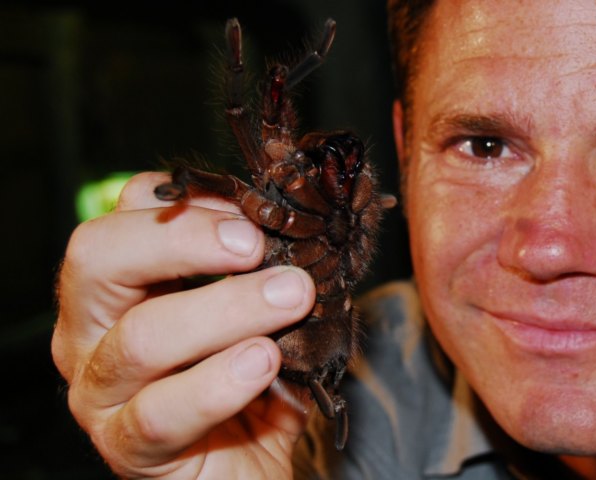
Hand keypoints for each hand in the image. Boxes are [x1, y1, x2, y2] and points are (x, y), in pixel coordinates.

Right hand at [51, 172, 315, 477]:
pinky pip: (161, 412)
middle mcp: (90, 329)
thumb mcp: (258, 311)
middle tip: (256, 245)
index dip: (187, 202)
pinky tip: (263, 362)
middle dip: (184, 240)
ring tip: (291, 298)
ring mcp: (99, 391)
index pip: (123, 214)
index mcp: (118, 284)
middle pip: (100, 258)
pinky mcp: (125, 446)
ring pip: (140, 337)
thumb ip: (260, 266)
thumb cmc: (251, 380)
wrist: (246, 470)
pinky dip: (219, 383)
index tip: (253, 211)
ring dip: (226, 310)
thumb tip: (290, 220)